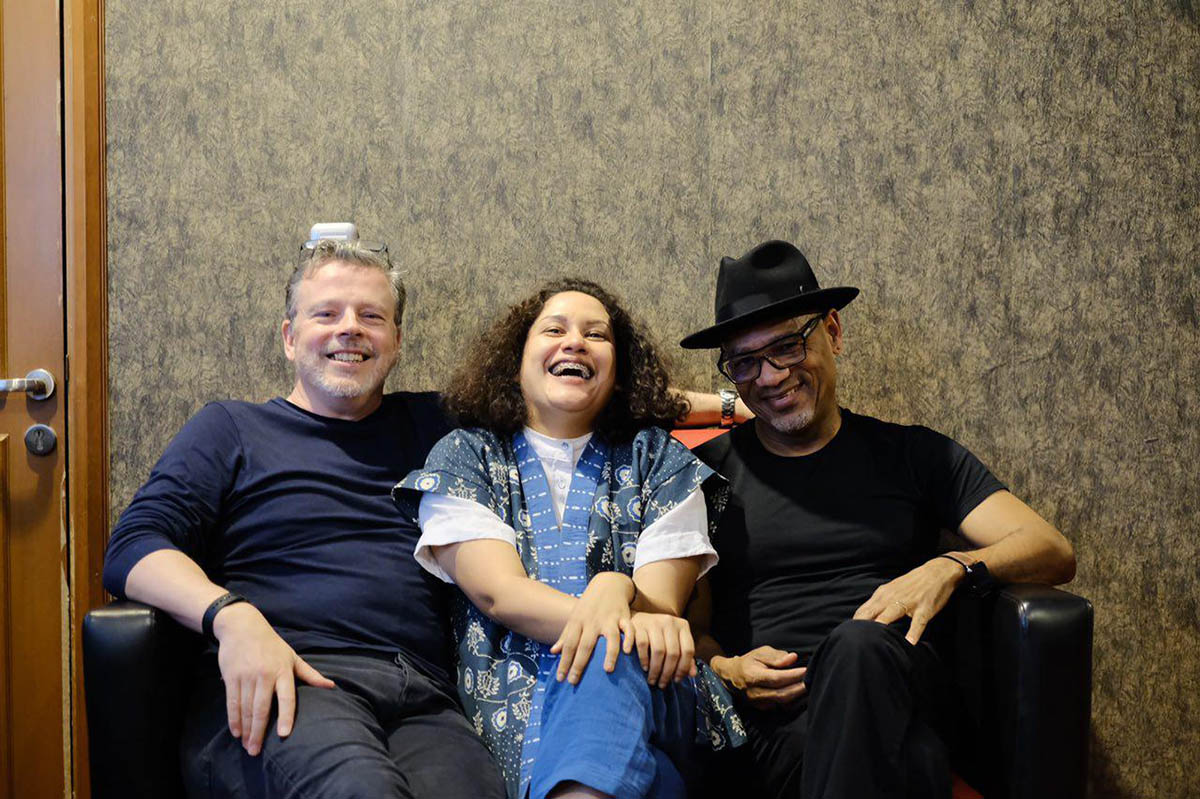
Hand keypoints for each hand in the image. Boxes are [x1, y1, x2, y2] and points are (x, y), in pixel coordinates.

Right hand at [213, 602, 335, 755]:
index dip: (286, 716)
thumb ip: (310, 674)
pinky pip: (232, 702)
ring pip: (246, 708)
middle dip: (258, 732)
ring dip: (246, 730)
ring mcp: (247, 676)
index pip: (287, 697)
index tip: (284, 734)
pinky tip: (236, 731)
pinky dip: (234, 719)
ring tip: (247, 746)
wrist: (242, 626)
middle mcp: (265, 675)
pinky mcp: (231, 677)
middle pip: (262, 709)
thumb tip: (331, 685)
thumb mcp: (292, 656)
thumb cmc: (271, 644)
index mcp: (283, 671)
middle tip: (256, 752)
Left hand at [550, 572, 632, 683]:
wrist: (608, 584)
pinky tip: (629, 652)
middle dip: (579, 664)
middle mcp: (593, 622)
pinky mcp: (624, 616)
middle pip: (585, 645)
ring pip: (610, 638)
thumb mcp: (575, 617)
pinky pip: (629, 629)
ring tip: (607, 671)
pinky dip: (630, 639)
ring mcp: (609, 619)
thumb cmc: (589, 606)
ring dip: (609, 654)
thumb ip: (565, 635)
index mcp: (578, 622)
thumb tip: (553, 652)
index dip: (564, 662)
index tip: (561, 679)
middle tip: (574, 682)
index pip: (569, 645)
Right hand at [621, 612, 696, 688]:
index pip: (688, 650)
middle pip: (673, 653)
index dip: (683, 668)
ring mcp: (654, 622)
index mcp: (683, 626)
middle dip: (667, 673)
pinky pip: (643, 645)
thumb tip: (692, 674)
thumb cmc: (660, 635)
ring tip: (652, 680)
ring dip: (655, 669)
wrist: (640, 619)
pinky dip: (644, 659)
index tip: (676, 680)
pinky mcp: (639, 625)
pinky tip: (644, 668)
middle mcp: (670, 622)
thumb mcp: (675, 642)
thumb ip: (685, 658)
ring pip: (658, 650)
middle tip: (662, 684)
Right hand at [711, 645, 806, 708]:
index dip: (792, 675)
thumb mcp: (760, 653)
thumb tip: (793, 658)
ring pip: (782, 703)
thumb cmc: (749, 662)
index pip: (776, 678)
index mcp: (752, 676)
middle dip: (799, 688)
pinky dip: (793, 701)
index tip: (806, 670)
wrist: (731, 677)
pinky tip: (801, 694)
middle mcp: (754, 692)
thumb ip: (776, 656)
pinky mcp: (763, 709)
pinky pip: (781, 707)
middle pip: (781, 694)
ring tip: (809, 686)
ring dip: (798, 696)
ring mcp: (758, 703)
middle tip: (811, 680)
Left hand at [852, 557, 965, 643]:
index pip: (864, 610)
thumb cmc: (911, 584)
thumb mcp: (891, 590)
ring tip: (874, 638)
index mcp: (882, 594)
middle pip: (873, 612)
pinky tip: (910, 642)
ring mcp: (909, 602)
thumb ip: (878, 603)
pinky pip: (918, 622)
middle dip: (862, 625)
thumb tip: (864, 617)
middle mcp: (892, 597)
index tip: (847, 635)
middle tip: (853, 640)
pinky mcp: (924, 609)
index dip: (855, 623)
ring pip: (891, 614)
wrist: (937, 572)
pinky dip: (914, 632)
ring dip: (882, 624)